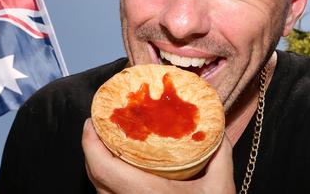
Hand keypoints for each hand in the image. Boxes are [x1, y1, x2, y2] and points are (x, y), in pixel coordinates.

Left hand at [82, 119, 235, 193]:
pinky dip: (108, 181)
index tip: (91, 122)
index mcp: (144, 193)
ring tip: (108, 144)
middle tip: (100, 126)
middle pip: (95, 176)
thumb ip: (218, 154)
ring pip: (99, 190)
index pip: (101, 168)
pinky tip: (120, 170)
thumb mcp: (220, 188)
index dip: (89, 142)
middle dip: (92, 148)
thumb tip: (215, 127)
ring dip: (99, 165)